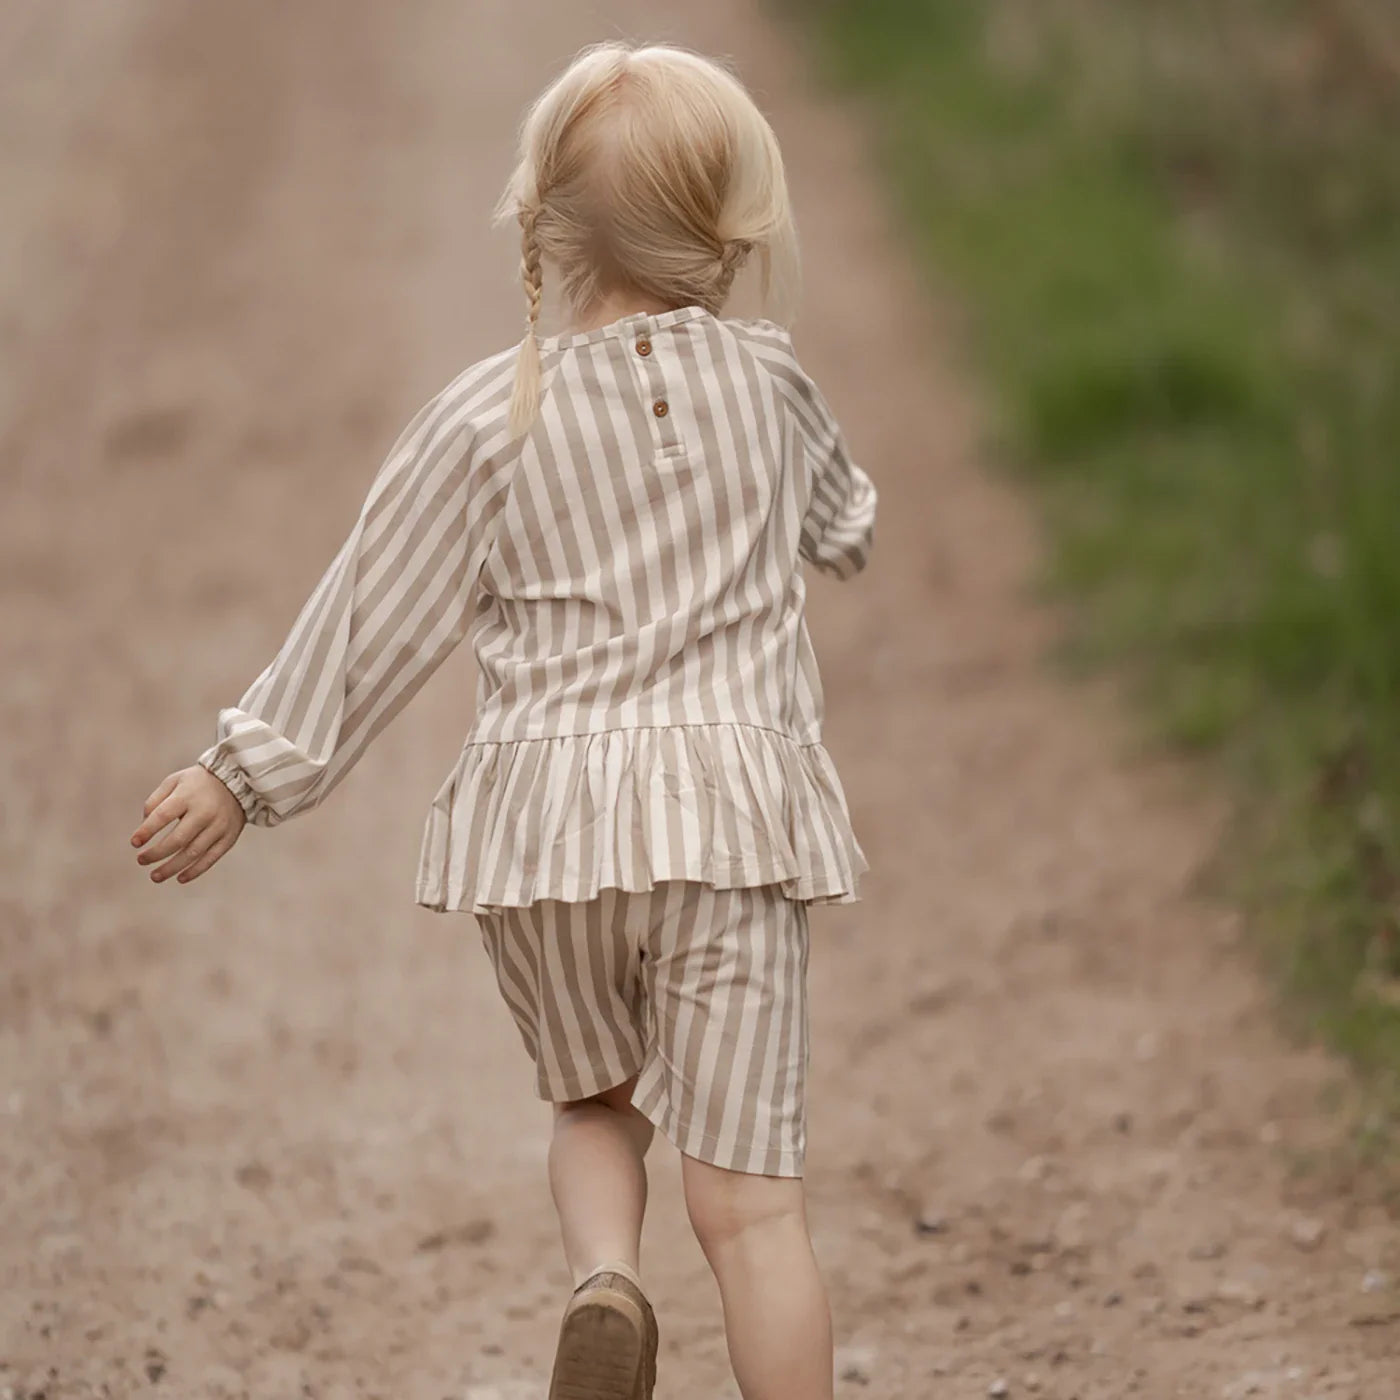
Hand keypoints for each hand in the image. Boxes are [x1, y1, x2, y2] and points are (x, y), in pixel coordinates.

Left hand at [131, 765, 246, 884]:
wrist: (238, 781)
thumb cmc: (198, 782)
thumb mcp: (174, 781)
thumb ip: (155, 800)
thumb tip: (144, 825)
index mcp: (188, 796)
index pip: (162, 816)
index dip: (146, 831)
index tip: (134, 843)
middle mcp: (204, 812)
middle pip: (177, 839)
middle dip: (156, 853)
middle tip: (140, 860)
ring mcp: (219, 826)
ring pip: (193, 853)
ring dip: (171, 868)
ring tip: (155, 876)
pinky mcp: (229, 837)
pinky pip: (211, 858)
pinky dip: (195, 871)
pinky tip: (180, 878)